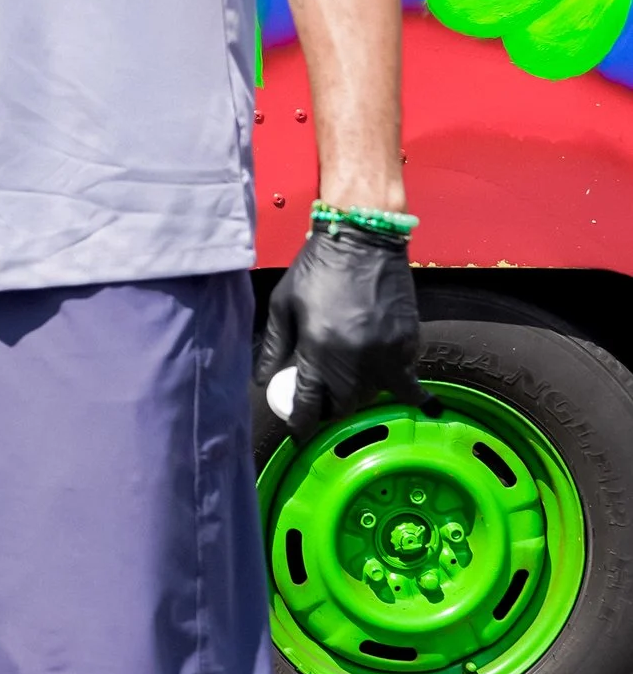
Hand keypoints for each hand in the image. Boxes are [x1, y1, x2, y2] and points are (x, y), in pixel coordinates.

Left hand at [255, 222, 430, 438]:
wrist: (363, 240)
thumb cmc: (316, 268)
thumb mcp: (283, 305)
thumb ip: (272, 346)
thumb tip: (263, 380)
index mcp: (318, 349)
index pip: (309, 403)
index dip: (302, 424)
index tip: (299, 433)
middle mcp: (355, 358)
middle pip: (345, 405)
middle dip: (332, 410)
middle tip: (323, 403)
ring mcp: (386, 352)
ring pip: (375, 394)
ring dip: (360, 396)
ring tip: (348, 384)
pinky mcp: (409, 342)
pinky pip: (402, 375)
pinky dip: (390, 378)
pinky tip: (378, 368)